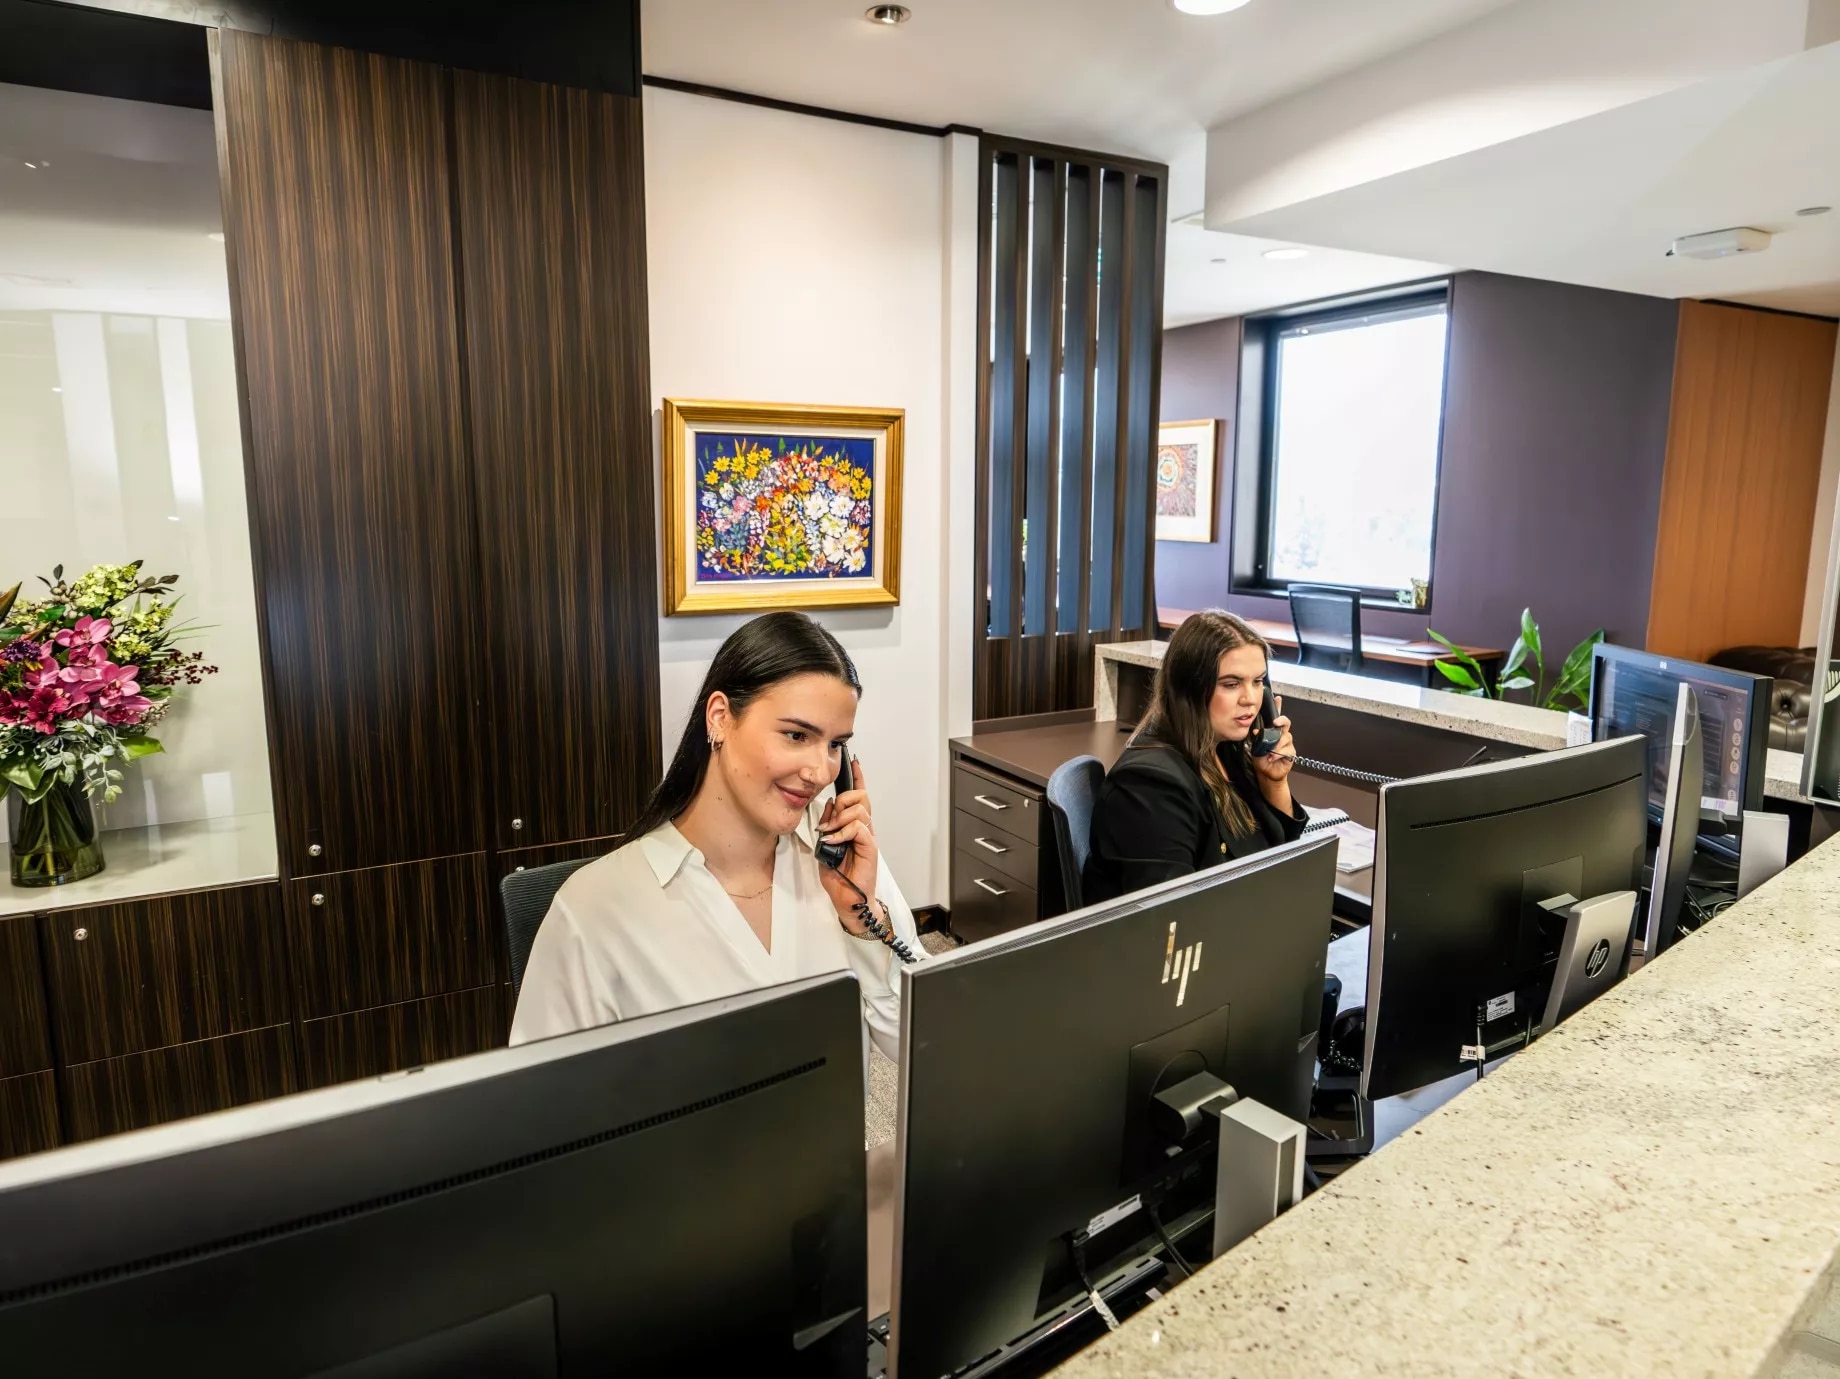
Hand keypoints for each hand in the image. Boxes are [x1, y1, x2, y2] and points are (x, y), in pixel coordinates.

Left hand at [817, 757, 880, 932]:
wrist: (848, 898)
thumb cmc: (838, 876)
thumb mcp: (824, 845)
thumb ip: (827, 825)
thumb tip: (826, 807)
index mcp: (854, 825)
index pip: (859, 796)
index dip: (858, 778)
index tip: (854, 762)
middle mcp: (864, 828)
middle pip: (860, 797)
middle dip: (841, 801)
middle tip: (829, 820)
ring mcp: (868, 837)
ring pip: (858, 809)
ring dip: (839, 818)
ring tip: (829, 834)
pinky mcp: (870, 847)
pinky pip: (858, 827)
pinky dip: (842, 832)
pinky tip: (833, 841)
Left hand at [1252, 695, 1295, 792]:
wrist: (1266, 773)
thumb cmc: (1261, 758)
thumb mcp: (1256, 746)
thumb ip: (1257, 738)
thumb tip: (1255, 731)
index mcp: (1273, 732)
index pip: (1277, 717)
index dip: (1278, 706)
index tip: (1277, 699)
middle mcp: (1282, 735)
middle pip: (1286, 723)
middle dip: (1281, 721)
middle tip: (1275, 723)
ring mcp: (1287, 744)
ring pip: (1286, 738)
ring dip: (1276, 745)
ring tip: (1268, 752)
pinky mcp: (1291, 753)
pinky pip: (1287, 750)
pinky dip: (1278, 754)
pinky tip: (1272, 757)